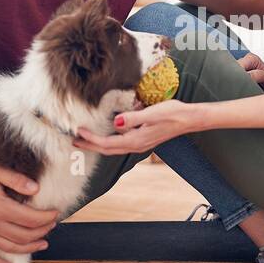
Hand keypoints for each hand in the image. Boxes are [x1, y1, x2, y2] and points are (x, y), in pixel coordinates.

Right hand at [0, 152, 59, 262]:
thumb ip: (16, 180)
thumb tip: (36, 189)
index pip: (30, 218)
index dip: (46, 218)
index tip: (56, 213)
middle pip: (23, 235)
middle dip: (41, 231)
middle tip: (51, 225)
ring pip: (8, 247)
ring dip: (27, 248)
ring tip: (41, 244)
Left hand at [72, 99, 199, 154]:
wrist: (189, 119)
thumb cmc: (173, 113)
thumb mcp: (153, 113)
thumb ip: (134, 118)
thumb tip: (116, 123)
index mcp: (136, 140)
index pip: (108, 142)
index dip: (91, 139)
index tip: (79, 132)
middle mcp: (136, 145)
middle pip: (107, 149)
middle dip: (90, 146)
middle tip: (74, 141)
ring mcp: (140, 144)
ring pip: (113, 148)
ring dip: (98, 144)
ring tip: (85, 140)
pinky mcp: (143, 139)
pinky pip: (121, 144)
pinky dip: (109, 142)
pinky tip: (106, 135)